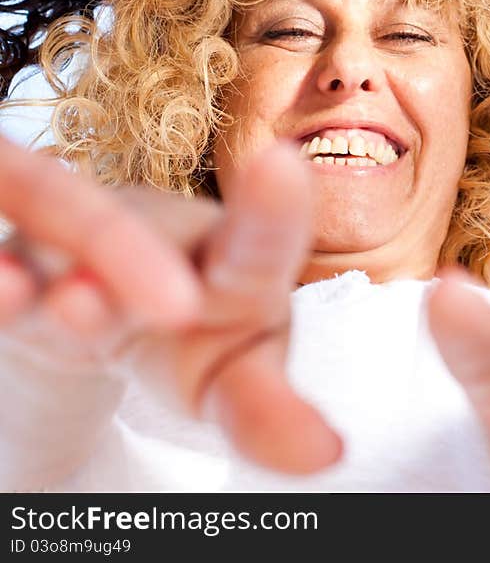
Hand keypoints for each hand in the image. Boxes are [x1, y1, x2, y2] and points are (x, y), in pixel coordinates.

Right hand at [1, 141, 339, 473]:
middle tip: (174, 305)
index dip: (269, 213)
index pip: (251, 240)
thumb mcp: (230, 378)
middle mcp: (145, 230)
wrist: (100, 300)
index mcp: (222, 252)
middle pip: (135, 228)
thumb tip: (326, 453)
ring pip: (58, 231)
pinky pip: (1, 264)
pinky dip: (2, 281)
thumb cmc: (187, 332)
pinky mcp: (13, 270)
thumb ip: (269, 412)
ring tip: (76, 304)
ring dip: (72, 260)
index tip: (282, 166)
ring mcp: (68, 243)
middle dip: (140, 254)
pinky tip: (7, 290)